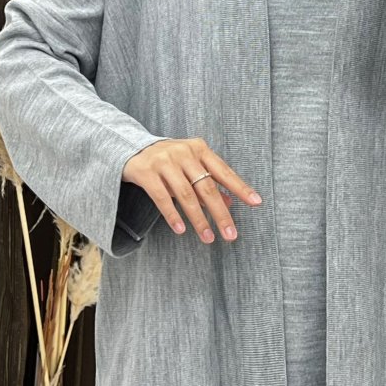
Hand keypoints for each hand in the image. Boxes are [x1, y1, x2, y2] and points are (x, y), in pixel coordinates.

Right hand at [122, 137, 261, 243]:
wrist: (130, 148)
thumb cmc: (167, 160)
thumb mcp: (190, 166)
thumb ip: (208, 182)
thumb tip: (230, 202)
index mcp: (198, 149)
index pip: (223, 171)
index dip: (240, 187)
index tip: (256, 202)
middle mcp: (183, 153)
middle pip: (207, 187)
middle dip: (220, 213)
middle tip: (231, 234)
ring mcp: (164, 162)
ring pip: (186, 195)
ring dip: (199, 219)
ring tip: (208, 238)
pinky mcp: (146, 172)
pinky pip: (162, 198)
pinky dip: (173, 215)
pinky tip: (181, 229)